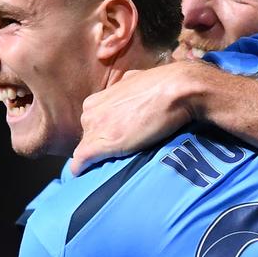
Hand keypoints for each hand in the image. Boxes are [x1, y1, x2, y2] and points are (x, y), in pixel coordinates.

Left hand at [71, 61, 203, 174]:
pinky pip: (82, 162)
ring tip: (114, 166)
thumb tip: (129, 89)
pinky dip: (83, 169)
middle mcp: (90, 113)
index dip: (104, 134)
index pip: (92, 125)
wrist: (176, 91)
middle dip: (100, 146)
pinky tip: (87, 175)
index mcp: (96, 100)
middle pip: (88, 138)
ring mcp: (95, 128)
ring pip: (86, 151)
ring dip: (97, 159)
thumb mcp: (134, 81)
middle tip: (121, 153)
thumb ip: (124, 89)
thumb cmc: (162, 86)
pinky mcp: (101, 144)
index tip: (116, 142)